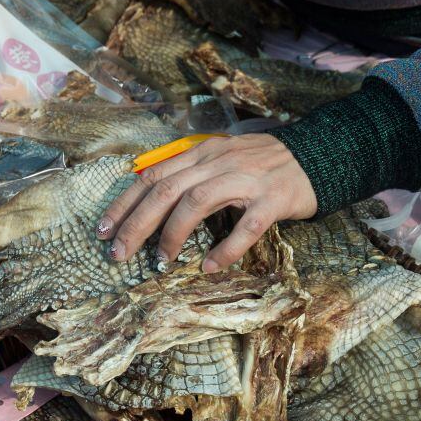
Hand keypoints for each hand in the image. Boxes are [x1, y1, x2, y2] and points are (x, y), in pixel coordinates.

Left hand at [97, 134, 317, 272]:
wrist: (318, 156)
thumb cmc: (262, 166)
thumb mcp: (219, 161)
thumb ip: (189, 176)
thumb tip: (150, 202)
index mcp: (201, 155)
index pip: (152, 176)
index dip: (124, 203)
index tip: (102, 229)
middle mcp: (218, 162)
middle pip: (165, 190)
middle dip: (136, 223)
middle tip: (117, 253)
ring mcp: (246, 178)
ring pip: (197, 203)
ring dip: (172, 234)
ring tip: (160, 261)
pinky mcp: (273, 198)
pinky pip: (246, 226)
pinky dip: (226, 248)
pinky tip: (211, 266)